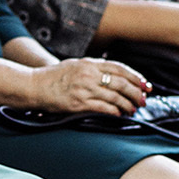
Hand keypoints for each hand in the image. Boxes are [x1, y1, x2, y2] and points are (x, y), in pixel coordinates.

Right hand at [21, 57, 149, 116]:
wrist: (33, 86)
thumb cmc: (52, 77)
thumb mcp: (74, 65)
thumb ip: (92, 68)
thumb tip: (112, 75)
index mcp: (88, 63)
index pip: (119, 69)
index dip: (136, 77)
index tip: (145, 85)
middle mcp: (88, 74)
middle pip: (121, 83)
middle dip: (136, 93)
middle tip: (143, 100)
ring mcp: (84, 89)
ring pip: (115, 96)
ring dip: (127, 105)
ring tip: (132, 110)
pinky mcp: (78, 103)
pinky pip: (103, 107)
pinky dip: (114, 112)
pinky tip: (119, 115)